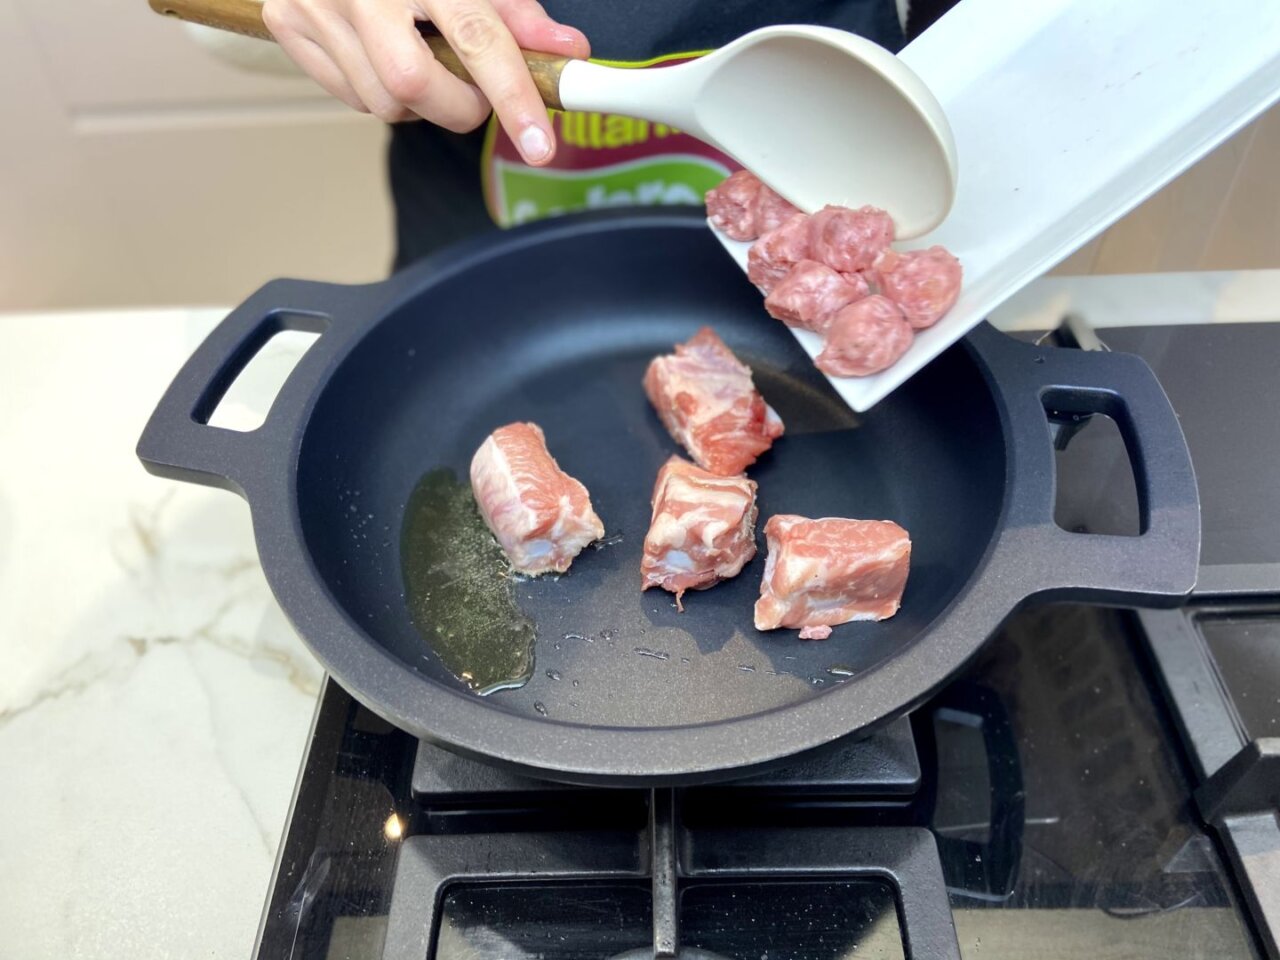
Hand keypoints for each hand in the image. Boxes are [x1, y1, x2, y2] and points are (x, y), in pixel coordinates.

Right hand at [262, 0, 589, 163]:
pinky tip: (384, 55)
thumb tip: (568, 51)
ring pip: (383, 103)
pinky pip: (350, 96)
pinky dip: (381, 92)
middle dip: (459, 104)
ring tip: (424, 58)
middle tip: (473, 86)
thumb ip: (516, 12)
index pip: (476, 39)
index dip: (514, 96)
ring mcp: (315, 6)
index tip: (539, 143)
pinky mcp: (286, 23)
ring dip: (420, 102)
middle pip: (415, 85)